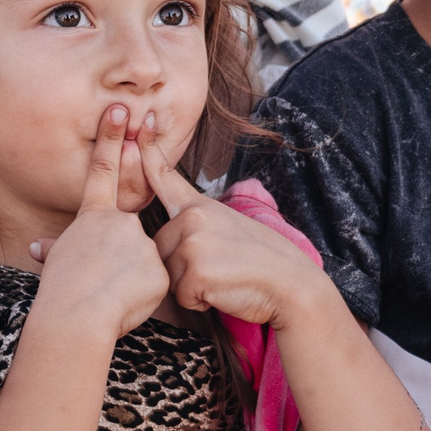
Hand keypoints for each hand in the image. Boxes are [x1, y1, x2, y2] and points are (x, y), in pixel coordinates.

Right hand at [30, 104, 171, 340]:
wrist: (77, 314)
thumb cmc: (61, 291)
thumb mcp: (56, 262)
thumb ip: (56, 250)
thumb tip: (36, 248)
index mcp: (94, 218)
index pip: (103, 171)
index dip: (112, 139)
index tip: (121, 111)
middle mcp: (121, 222)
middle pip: (128, 238)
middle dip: (119, 262)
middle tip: (100, 281)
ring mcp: (141, 242)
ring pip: (144, 262)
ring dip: (130, 280)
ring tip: (110, 294)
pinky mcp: (160, 268)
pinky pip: (157, 283)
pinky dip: (144, 295)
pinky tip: (127, 301)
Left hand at [140, 128, 334, 330]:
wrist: (292, 284)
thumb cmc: (262, 262)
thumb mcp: (229, 226)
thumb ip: (197, 223)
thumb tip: (172, 231)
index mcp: (200, 206)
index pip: (166, 178)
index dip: (148, 154)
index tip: (139, 129)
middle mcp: (193, 217)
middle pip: (158, 250)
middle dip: (180, 268)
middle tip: (219, 268)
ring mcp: (193, 242)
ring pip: (167, 275)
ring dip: (190, 286)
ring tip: (223, 278)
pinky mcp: (195, 270)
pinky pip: (181, 296)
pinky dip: (200, 301)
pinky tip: (224, 291)